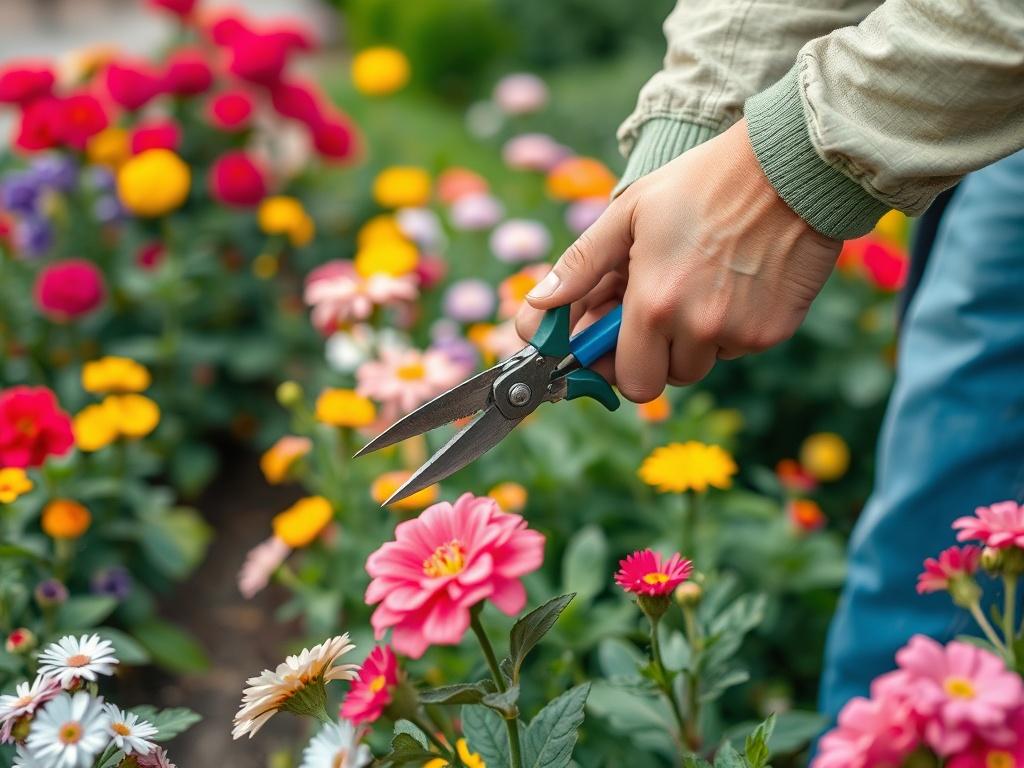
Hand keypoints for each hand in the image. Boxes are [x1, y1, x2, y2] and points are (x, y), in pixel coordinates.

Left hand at [516, 118, 842, 401]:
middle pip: (661, 381)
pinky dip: (729, 327)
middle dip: (649, 355)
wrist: (791, 167)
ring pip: (699, 364)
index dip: (614, 365)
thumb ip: (580, 266)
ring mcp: (741, 333)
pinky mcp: (775, 331)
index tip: (610, 344)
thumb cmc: (702, 184)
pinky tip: (732, 282)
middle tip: (652, 312)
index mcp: (654, 304)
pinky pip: (737, 348)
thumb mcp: (629, 214)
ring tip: (696, 284)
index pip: (627, 380)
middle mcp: (698, 328)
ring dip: (690, 340)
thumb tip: (538, 305)